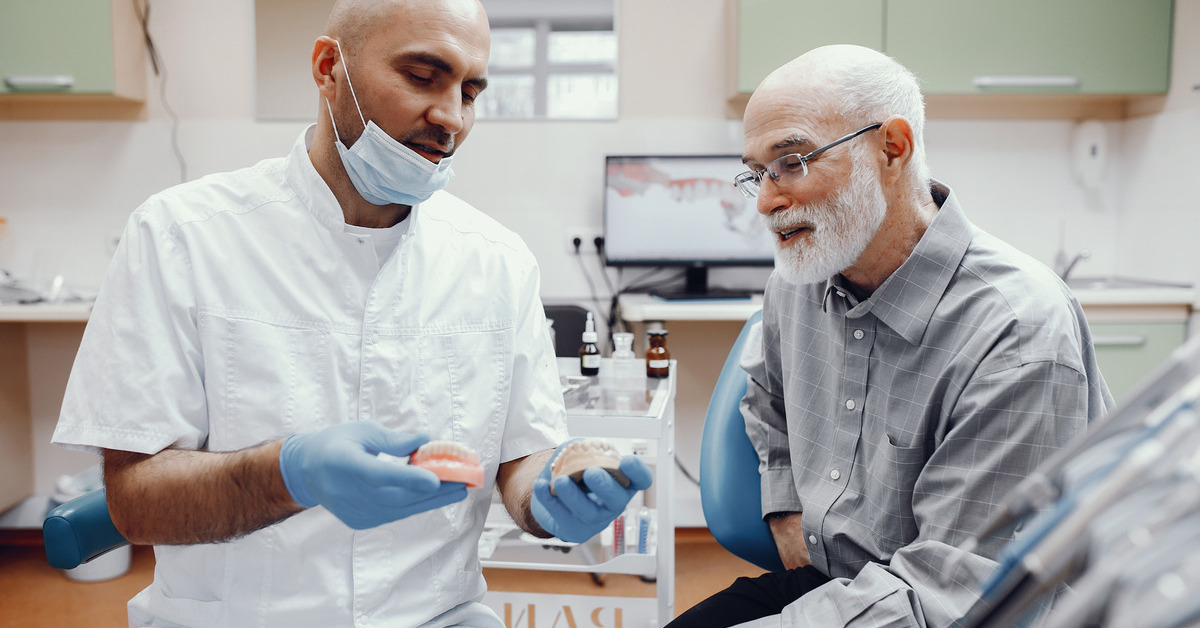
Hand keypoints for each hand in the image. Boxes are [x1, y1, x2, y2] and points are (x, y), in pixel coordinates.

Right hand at [278, 421, 467, 528]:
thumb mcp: (362, 431)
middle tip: (465, 481)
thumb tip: (425, 439)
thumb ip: (393, 439)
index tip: (436, 479)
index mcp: (347, 464)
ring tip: (458, 489)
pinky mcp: (361, 521)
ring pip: (401, 509)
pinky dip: (415, 505)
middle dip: (435, 490)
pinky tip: (435, 495)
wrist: (306, 472)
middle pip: (398, 496)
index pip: (381, 475)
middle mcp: (350, 493)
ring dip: (431, 500)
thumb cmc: (336, 443)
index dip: (409, 479)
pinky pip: (394, 514)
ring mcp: (355, 511)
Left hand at [531, 441, 653, 542]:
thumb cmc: (576, 471)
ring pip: (588, 512)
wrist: (555, 493)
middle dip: (604, 486)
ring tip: (559, 481)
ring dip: (573, 496)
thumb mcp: (583, 453)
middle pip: (617, 499)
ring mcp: (596, 519)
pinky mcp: (575, 529)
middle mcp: (614, 502)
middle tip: (590, 473)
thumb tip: (579, 446)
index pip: (641, 479)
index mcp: (623, 481)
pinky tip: (541, 486)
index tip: (626, 460)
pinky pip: (563, 518)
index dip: (638, 472)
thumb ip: (584, 447)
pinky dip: (549, 501)